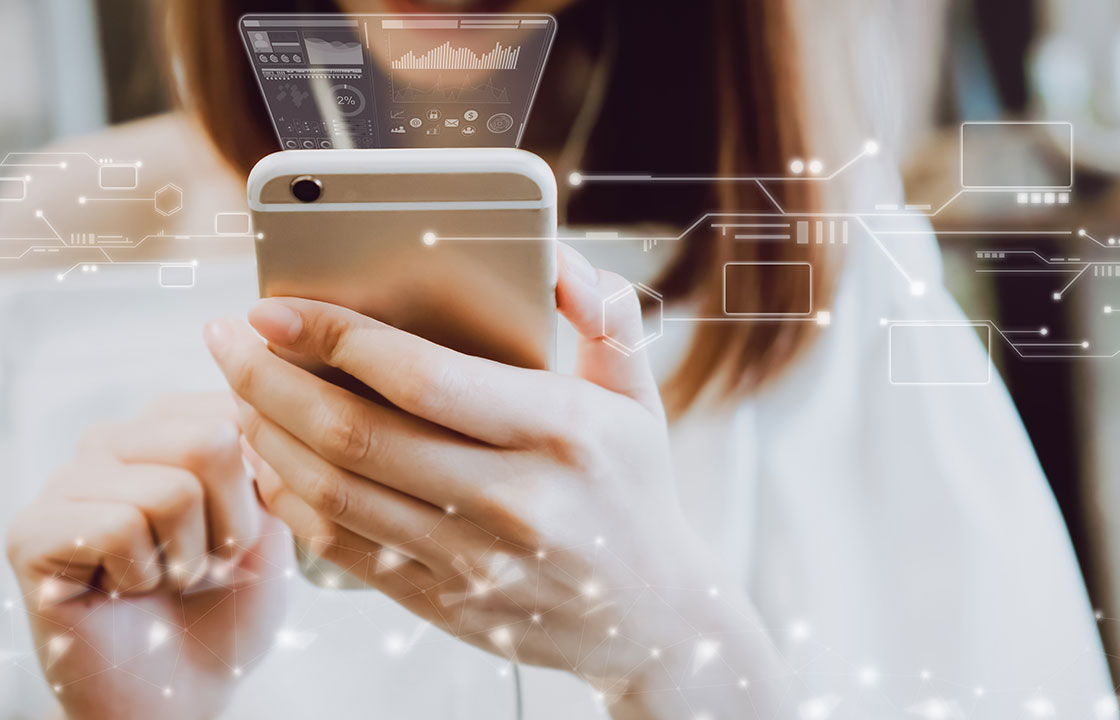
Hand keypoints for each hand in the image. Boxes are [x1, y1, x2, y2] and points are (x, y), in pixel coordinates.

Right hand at [6, 393, 290, 719]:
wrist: (185, 690)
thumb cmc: (232, 602)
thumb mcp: (277, 518)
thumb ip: (271, 454)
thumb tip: (259, 404)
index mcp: (174, 421)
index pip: (241, 409)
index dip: (265, 489)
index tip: (245, 531)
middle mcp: (116, 436)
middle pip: (209, 441)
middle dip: (230, 524)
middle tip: (204, 562)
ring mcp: (69, 479)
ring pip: (172, 489)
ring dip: (188, 558)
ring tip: (163, 577)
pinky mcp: (32, 529)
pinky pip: (120, 527)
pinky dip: (143, 576)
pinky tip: (123, 590)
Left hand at [206, 244, 792, 716]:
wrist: (652, 615)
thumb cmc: (635, 489)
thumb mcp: (639, 394)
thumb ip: (605, 314)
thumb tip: (554, 255)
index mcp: (560, 432)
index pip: (422, 376)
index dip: (335, 335)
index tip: (275, 307)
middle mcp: (512, 500)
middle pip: (355, 434)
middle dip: (269, 379)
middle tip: (228, 341)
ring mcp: (473, 560)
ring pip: (334, 493)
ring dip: (268, 436)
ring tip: (239, 394)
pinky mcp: (445, 602)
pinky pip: (343, 550)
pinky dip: (292, 502)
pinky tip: (273, 462)